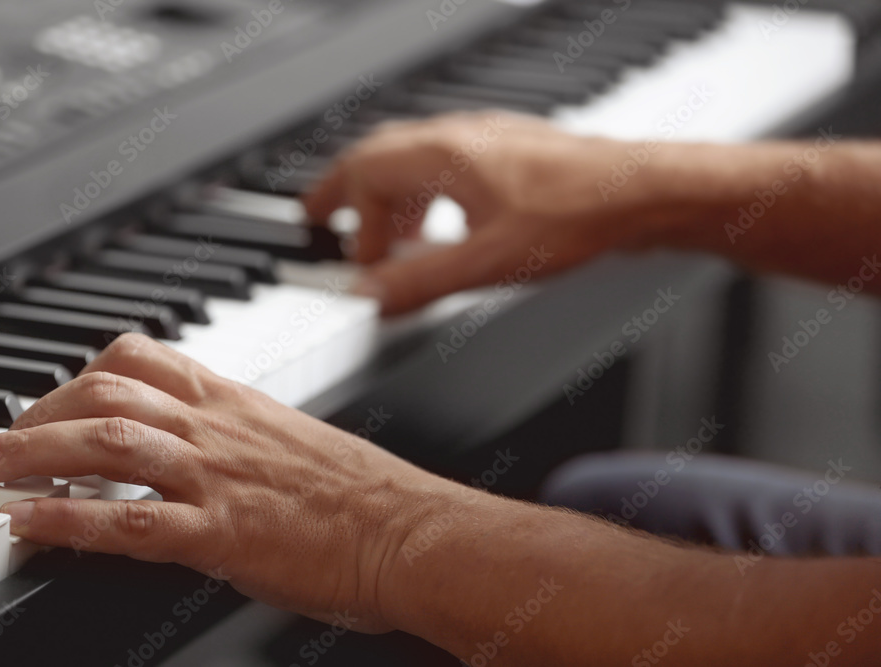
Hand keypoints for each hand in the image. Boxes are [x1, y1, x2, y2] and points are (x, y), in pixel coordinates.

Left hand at [0, 333, 463, 631]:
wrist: (410, 530)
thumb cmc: (366, 493)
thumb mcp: (294, 440)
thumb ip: (239, 435)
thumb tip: (198, 449)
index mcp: (237, 400)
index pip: (142, 358)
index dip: (80, 374)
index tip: (52, 400)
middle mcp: (219, 428)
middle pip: (107, 391)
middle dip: (37, 411)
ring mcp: (218, 476)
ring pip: (107, 442)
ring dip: (32, 453)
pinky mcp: (224, 533)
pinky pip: (131, 522)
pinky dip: (70, 518)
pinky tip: (30, 523)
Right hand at [304, 111, 683, 314]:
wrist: (644, 192)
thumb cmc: (578, 214)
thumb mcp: (485, 262)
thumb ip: (419, 281)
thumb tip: (367, 297)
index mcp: (442, 153)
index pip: (362, 171)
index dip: (344, 215)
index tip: (342, 253)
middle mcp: (460, 136)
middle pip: (380, 154)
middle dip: (348, 190)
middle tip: (325, 218)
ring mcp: (487, 140)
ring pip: (415, 158)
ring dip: (389, 196)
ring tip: (387, 236)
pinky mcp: (512, 154)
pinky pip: (448, 165)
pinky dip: (426, 194)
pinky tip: (443, 225)